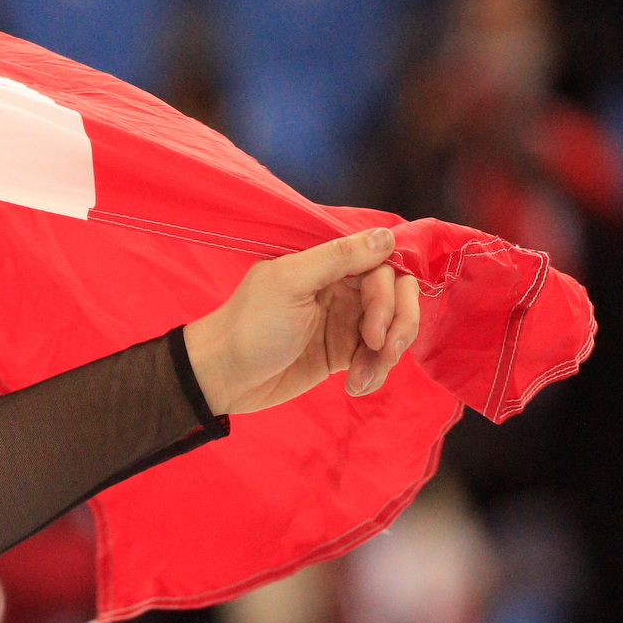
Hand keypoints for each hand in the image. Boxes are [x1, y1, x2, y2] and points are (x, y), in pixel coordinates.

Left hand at [181, 225, 420, 414]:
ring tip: (361, 377)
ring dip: (388, 354)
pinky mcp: (342, 353)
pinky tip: (356, 386)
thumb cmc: (251, 326)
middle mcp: (342, 289)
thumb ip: (337, 257)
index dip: (390, 294)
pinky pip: (377, 357)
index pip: (383, 266)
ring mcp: (345, 321)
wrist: (223, 377)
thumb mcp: (290, 283)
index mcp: (328, 265)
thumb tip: (386, 236)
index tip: (376, 325)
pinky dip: (375, 372)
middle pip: (397, 295)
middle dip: (399, 323)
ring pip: (393, 328)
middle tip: (380, 348)